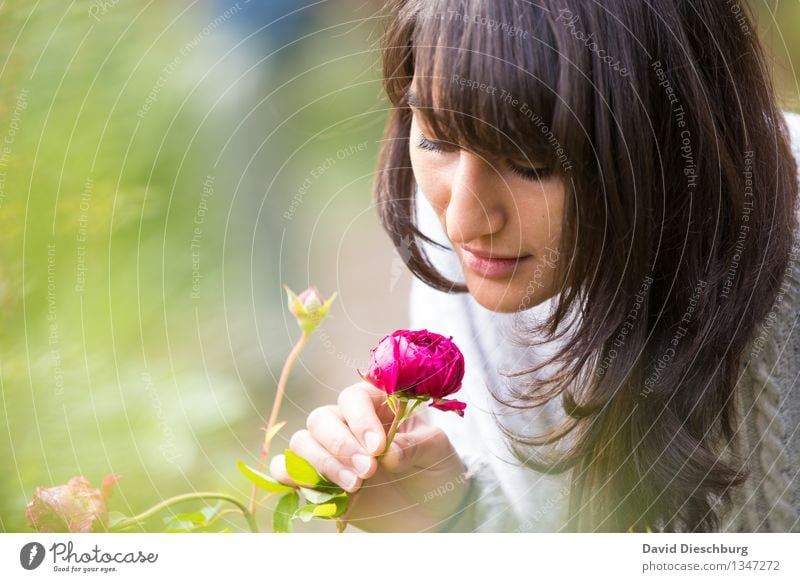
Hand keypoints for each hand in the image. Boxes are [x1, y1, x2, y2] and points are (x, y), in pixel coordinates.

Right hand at [269, 381, 471, 531]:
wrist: (432, 512)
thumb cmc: (435, 470)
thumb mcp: (438, 452)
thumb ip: (416, 445)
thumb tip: (389, 452)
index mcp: (377, 405)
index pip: (354, 398)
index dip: (360, 419)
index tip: (377, 447)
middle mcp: (348, 423)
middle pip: (322, 418)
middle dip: (340, 445)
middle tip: (368, 472)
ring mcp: (330, 451)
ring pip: (303, 441)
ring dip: (322, 463)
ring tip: (354, 487)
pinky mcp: (318, 480)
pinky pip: (286, 469)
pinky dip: (288, 476)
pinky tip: (310, 488)